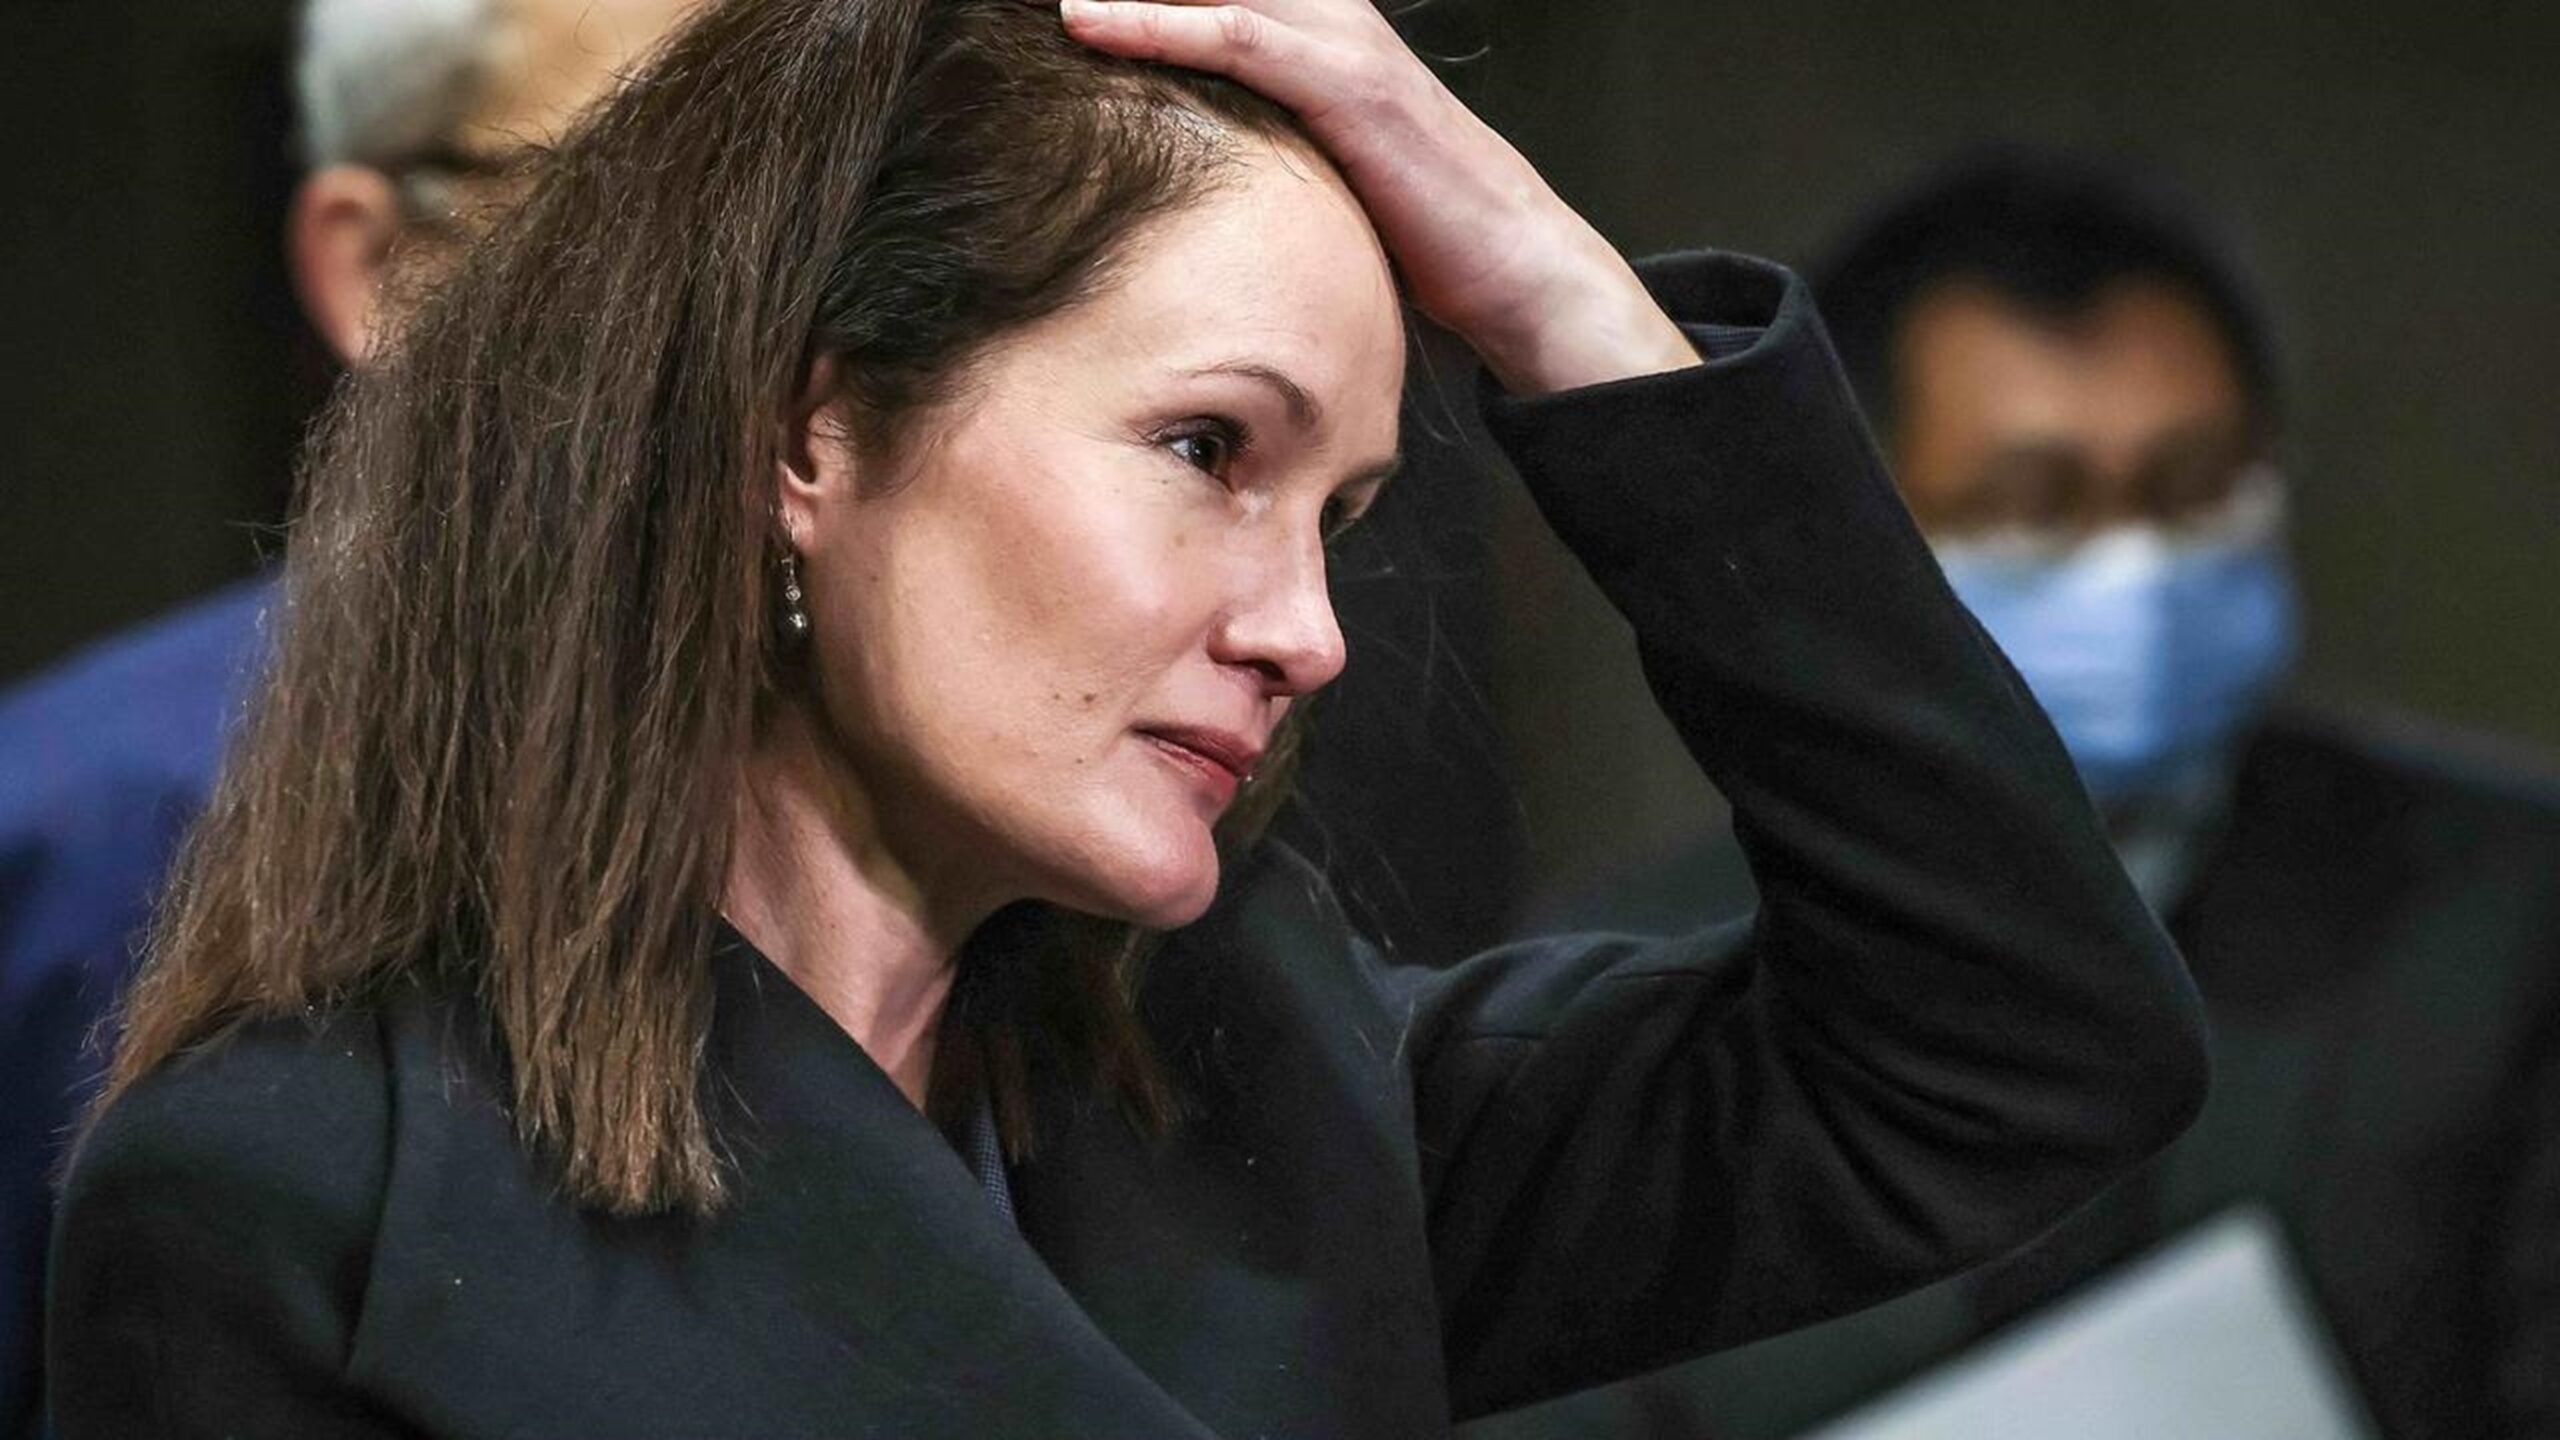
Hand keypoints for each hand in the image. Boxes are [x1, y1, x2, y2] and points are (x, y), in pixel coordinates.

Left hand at [1050, 0, 1699, 393]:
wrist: (1512, 265)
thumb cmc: (1416, 228)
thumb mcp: (1314, 166)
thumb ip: (1251, 137)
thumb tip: (1176, 161)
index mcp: (1312, 26)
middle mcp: (1324, 14)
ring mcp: (1337, 41)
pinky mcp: (1345, 84)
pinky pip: (1234, 34)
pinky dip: (1154, 21)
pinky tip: (1086, 18)